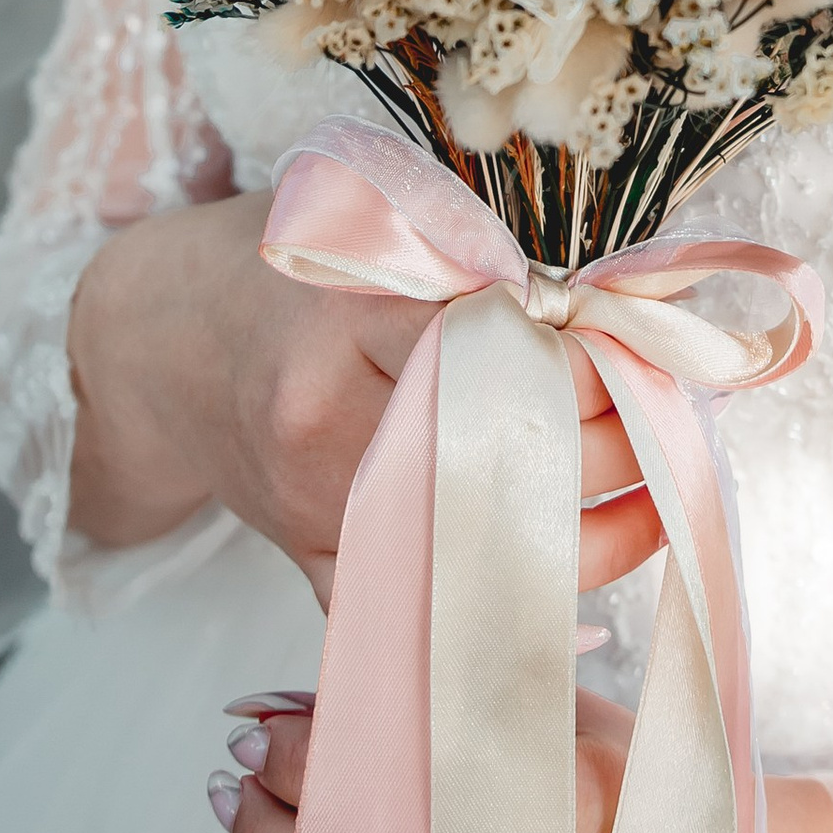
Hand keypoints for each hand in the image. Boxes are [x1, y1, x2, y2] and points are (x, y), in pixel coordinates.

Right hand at [67, 192, 661, 600]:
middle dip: (611, 447)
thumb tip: (616, 317)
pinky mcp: (310, 563)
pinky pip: (421, 606)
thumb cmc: (288, 263)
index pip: (497, 347)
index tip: (647, 356)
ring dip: (589, 535)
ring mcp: (316, 505)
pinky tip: (574, 589)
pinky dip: (501, 605)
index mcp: (348, 312)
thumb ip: (476, 268)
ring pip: (474, 543)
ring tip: (655, 501)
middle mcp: (326, 417)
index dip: (589, 363)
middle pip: (500, 452)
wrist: (160, 342)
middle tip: (673, 423)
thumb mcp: (376, 226)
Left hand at [206, 688, 628, 832]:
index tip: (269, 731)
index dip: (309, 753)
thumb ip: (454, 697)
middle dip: (271, 820)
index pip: (394, 775)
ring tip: (231, 830)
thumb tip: (296, 700)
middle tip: (236, 778)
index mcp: (565, 803)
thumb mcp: (570, 720)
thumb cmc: (637, 815)